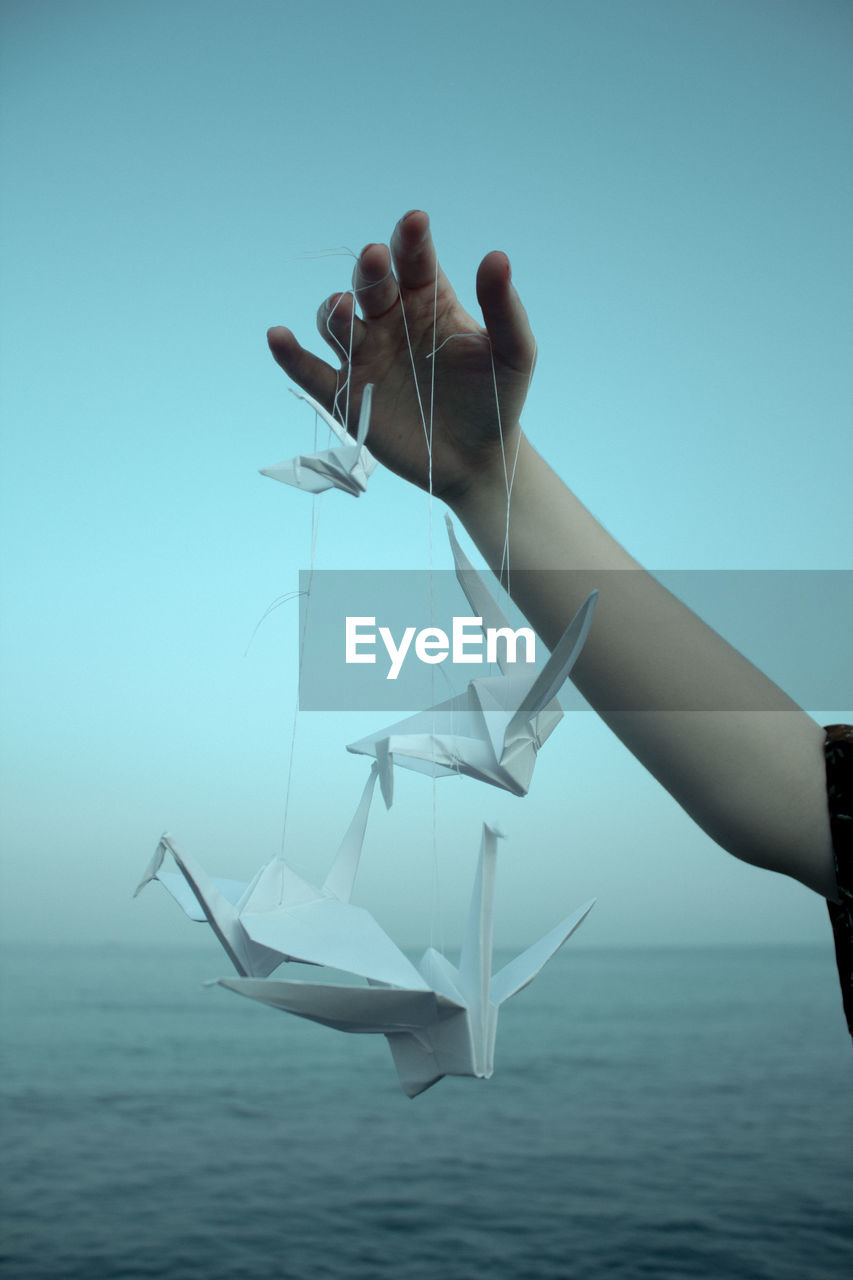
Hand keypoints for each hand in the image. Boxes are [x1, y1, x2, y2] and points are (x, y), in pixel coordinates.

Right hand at [267, 210, 536, 503]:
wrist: (478, 458)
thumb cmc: (496, 398)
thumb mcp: (513, 354)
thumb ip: (504, 309)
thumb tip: (496, 256)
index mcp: (428, 300)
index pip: (414, 261)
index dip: (410, 241)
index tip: (415, 223)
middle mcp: (390, 320)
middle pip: (369, 285)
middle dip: (369, 270)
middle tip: (375, 258)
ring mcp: (365, 356)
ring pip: (337, 323)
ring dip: (334, 311)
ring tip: (343, 309)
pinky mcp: (346, 394)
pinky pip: (311, 371)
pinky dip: (290, 355)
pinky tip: (278, 337)